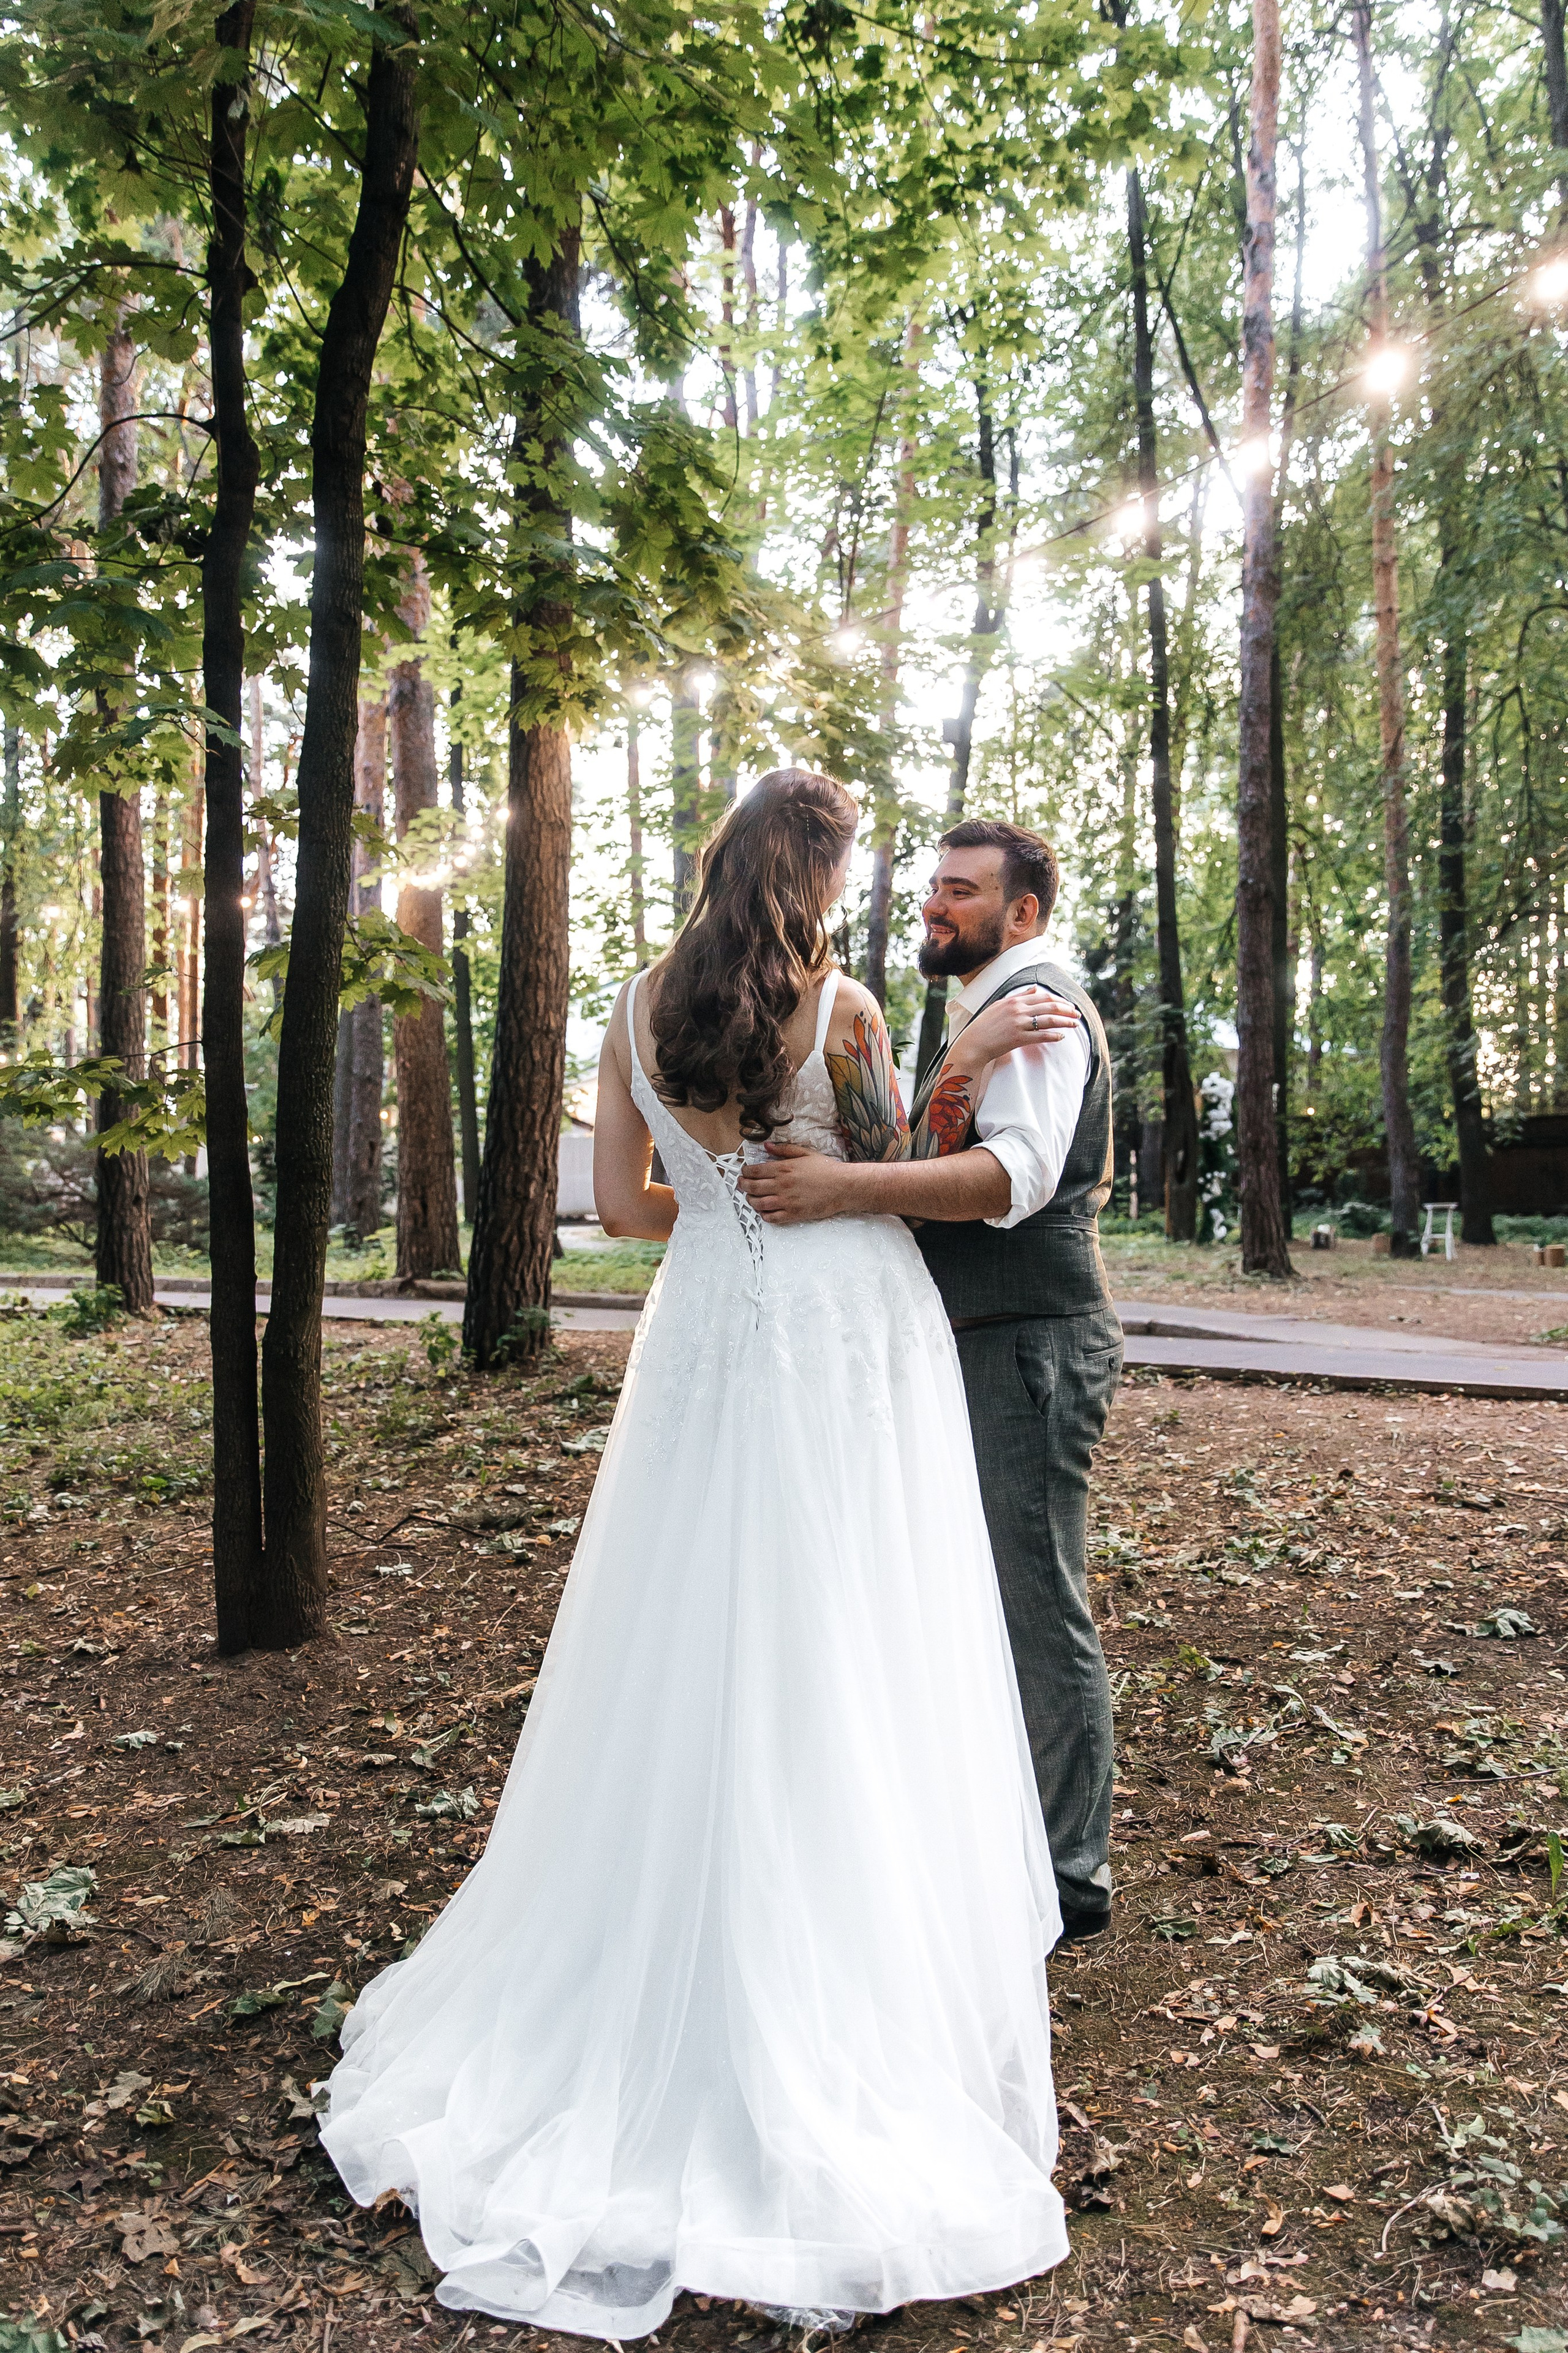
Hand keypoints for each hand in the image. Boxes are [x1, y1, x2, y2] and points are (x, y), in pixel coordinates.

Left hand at [736, 1141, 849, 1225]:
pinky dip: (764, 1215)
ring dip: (750, 1201)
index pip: (755, 1171)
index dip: (745, 1172)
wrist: (843, 1186)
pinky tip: (764, 1211)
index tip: (744, 1172)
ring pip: (759, 1203)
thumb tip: (767, 1146)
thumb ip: (784, 1150)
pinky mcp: (793, 1214)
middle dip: (743, 1185)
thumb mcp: (805, 1153)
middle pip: (753, 1187)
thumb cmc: (826, 1169)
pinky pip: (772, 1218)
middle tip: (741, 1184)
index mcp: (783, 1168)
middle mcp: (782, 1185)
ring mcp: (787, 1201)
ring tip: (750, 1198)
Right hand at [949, 985, 1078, 1072]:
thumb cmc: (984, 1025)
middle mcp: (1018, 1010)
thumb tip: (1035, 988)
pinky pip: (1041, 1036)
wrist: (973, 1043)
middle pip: (1050, 1007)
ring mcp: (1019, 1024)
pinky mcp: (1018, 1038)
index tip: (1069, 1005)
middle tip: (1077, 1014)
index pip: (1044, 997)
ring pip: (1049, 1020)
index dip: (1060, 1001)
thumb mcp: (1000, 1005)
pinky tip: (1061, 1037)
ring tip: (1075, 1025)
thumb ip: (1019, 996)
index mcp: (1014, 1000)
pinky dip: (1053, 1036)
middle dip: (1067, 1010)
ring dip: (1065, 1022)